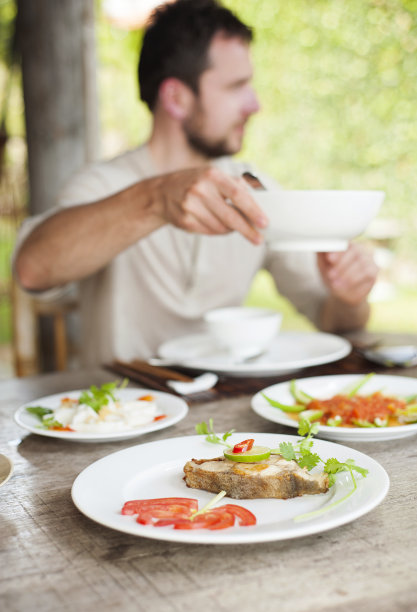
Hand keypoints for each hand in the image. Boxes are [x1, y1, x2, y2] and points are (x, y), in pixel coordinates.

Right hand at [153, 166, 267, 244]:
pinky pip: (209, 232)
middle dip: (247, 230)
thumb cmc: (196, 183)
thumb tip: (259, 202)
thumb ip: (235, 185)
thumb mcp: (213, 175)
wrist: (162, 193)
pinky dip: (217, 231)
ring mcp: (190, 206)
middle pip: (230, 216)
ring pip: (220, 227)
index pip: (237, 194)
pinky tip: (215, 224)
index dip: (252, 210)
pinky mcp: (185, 220)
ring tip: (232, 226)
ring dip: (230, 230)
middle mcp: (200, 189)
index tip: (264, 222)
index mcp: (212, 175)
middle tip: (258, 239)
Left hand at [317, 243, 377, 305]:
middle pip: (357, 253)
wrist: (341, 293)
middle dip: (342, 265)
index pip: (347, 244)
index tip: (330, 259)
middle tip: (331, 275)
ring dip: (348, 276)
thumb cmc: (332, 275)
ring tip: (335, 283)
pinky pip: (368, 276)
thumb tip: (318, 245)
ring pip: (363, 265)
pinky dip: (355, 282)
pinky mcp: (374, 275)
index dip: (339, 252)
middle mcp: (364, 250)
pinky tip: (345, 287)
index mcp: (351, 245)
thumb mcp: (323, 265)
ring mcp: (371, 262)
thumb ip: (321, 254)